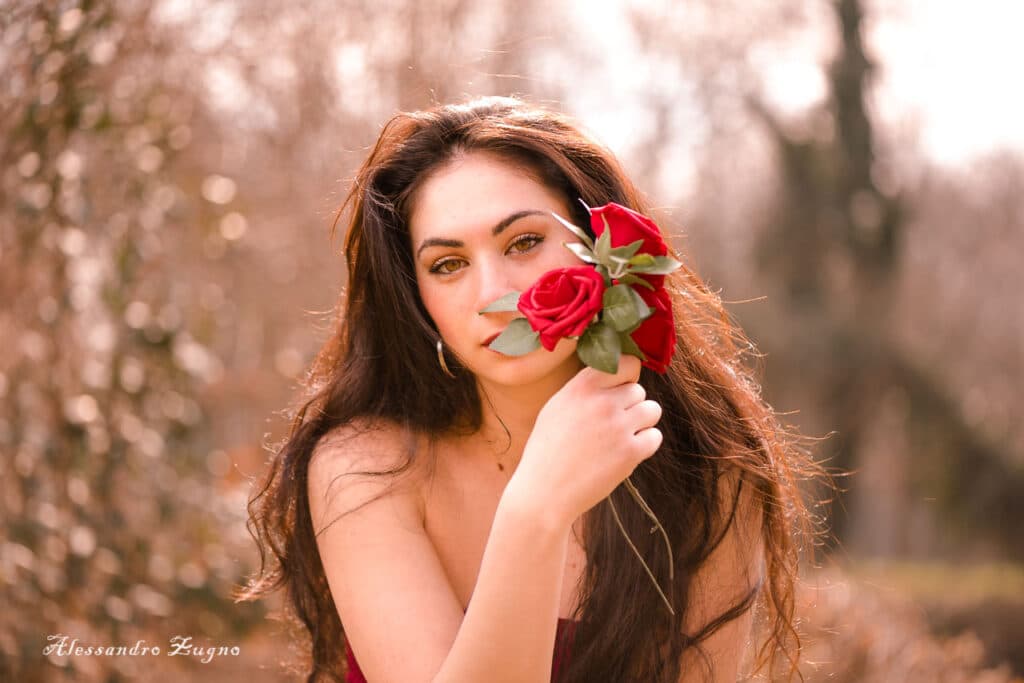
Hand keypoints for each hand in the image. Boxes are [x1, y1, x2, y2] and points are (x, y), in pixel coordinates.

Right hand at [509, 354, 662, 527]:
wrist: (544, 493)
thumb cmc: (547, 451)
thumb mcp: (556, 407)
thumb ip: (585, 389)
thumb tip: (615, 375)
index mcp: (581, 387)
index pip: (626, 364)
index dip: (627, 377)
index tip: (619, 390)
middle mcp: (601, 402)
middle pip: (639, 391)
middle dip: (629, 406)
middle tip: (611, 426)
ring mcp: (618, 427)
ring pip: (652, 410)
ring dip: (641, 423)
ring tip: (620, 438)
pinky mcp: (630, 452)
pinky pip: (655, 436)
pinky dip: (644, 445)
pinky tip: (625, 453)